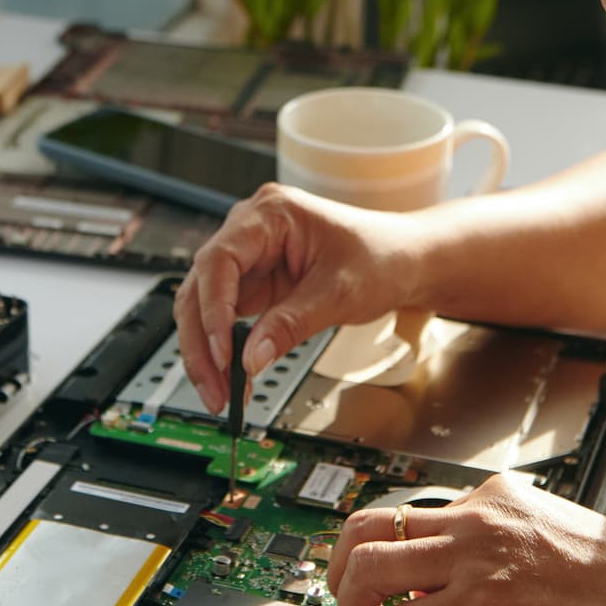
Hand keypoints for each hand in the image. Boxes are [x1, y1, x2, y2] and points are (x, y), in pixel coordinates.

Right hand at [175, 184, 427, 412]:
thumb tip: (250, 360)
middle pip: (201, 286)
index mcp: (270, 214)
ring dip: (207, 350)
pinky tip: (231, 377)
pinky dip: (223, 348)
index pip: (220, 260)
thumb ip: (291, 324)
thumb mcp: (339, 292)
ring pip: (204, 305)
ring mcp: (250, 258)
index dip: (214, 309)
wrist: (404, 260)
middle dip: (202, 341)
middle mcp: (251, 231)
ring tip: (220, 391)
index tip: (223, 352)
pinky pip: (224, 317)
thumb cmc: (381, 257)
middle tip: (214, 387)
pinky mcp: (254, 283)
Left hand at [325, 473, 605, 605]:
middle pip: (367, 524)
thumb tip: (489, 584)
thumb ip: (518, 548)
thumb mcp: (566, 540)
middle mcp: (481, 515)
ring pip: (366, 567)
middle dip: (344, 569)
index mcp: (503, 496)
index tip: (396, 584)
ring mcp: (477, 558)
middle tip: (358, 605)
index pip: (416, 509)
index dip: (395, 553)